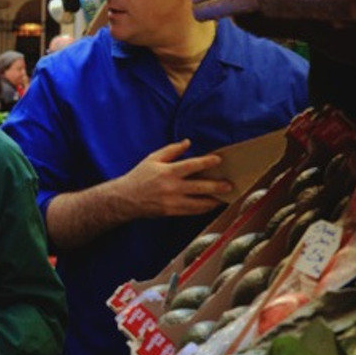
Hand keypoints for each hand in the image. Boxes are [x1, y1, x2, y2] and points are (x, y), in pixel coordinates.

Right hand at [115, 139, 232, 218]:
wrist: (125, 199)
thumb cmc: (139, 176)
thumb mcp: (152, 159)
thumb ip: (171, 150)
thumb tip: (188, 142)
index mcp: (167, 172)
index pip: (192, 165)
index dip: (207, 162)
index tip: (219, 160)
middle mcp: (172, 187)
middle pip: (201, 187)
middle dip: (217, 186)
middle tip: (230, 185)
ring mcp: (172, 202)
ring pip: (200, 203)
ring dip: (214, 200)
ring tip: (225, 197)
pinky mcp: (171, 212)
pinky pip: (192, 211)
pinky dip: (204, 208)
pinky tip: (211, 205)